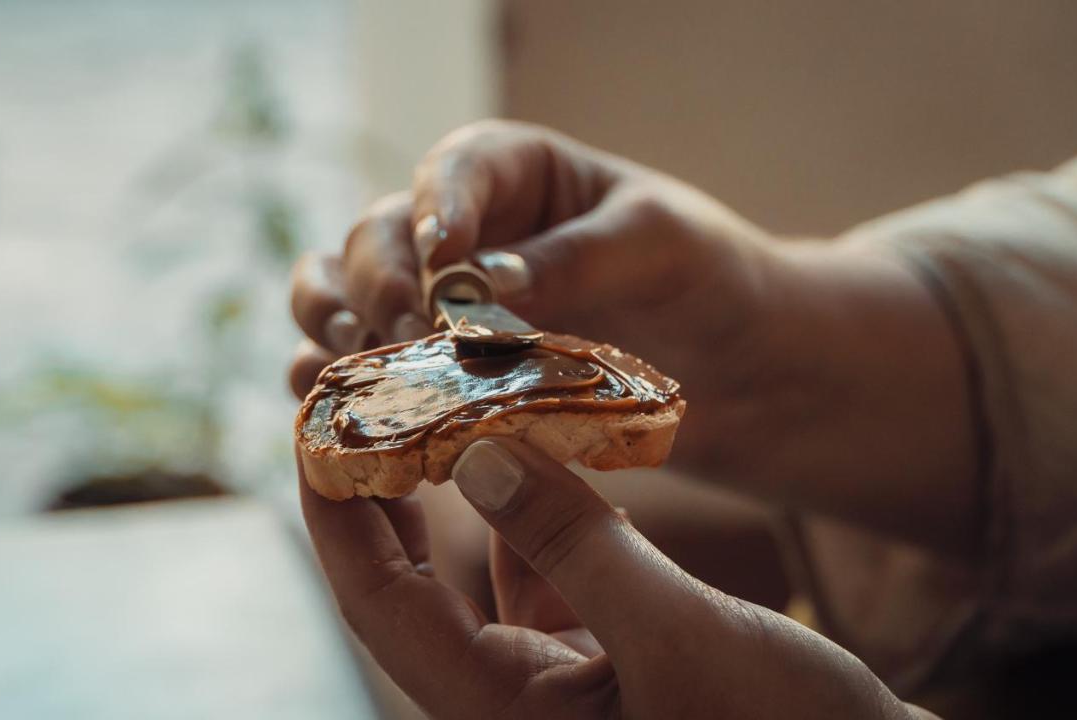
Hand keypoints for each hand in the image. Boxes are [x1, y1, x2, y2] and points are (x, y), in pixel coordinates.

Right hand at [290, 120, 977, 554]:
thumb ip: (575, 256)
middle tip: (411, 327)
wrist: (742, 371)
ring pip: (346, 293)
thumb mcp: (660, 246)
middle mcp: (466, 236)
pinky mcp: (441, 377)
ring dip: (334, 318)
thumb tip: (481, 284)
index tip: (443, 252)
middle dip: (381, 276)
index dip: (438, 206)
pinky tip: (341, 406)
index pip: (456, 170)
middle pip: (381, 234)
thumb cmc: (709, 280)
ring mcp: (445, 308)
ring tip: (354, 355)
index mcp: (520, 177)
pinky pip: (364, 370)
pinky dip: (340, 382)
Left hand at [299, 437, 938, 719]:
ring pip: (470, 578)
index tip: (314, 425)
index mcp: (501, 717)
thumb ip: (574, 544)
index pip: (379, 602)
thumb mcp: (678, 634)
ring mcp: (548, 690)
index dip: (334, 512)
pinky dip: (530, 519)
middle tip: (355, 404)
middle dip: (372, 496)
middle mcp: (506, 707)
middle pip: (404, 589)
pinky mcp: (594, 669)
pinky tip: (534, 459)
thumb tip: (476, 453)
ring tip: (435, 410)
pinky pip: (536, 581)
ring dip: (454, 496)